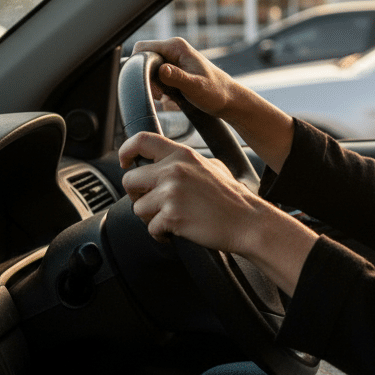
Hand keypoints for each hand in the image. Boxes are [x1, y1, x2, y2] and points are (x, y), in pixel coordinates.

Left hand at [117, 130, 317, 293]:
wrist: (248, 222)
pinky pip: (151, 228)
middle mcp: (174, 170)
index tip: (126, 162)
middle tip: (152, 204)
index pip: (142, 141)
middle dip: (137, 195)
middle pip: (130, 180)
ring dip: (151, 217)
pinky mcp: (172, 215)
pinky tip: (176, 231)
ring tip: (171, 219)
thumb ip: (186, 162)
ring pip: (138, 208)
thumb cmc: (233, 199)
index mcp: (182, 155)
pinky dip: (161, 234)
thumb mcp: (212, 166)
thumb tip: (166, 163)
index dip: (127, 150)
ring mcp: (172, 192)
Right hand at [131, 37, 241, 120]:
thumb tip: (161, 69)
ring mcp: (174, 59)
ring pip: (150, 70)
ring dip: (154, 86)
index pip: (142, 47)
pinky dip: (160, 89)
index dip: (139, 65)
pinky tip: (171, 98)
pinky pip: (157, 78)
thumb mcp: (195, 87)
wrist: (229, 100)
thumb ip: (177, 77)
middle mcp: (173, 49)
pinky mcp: (175, 70)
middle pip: (144, 59)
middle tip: (160, 95)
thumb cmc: (215, 92)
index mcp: (176, 46)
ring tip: (167, 97)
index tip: (149, 84)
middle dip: (147, 79)